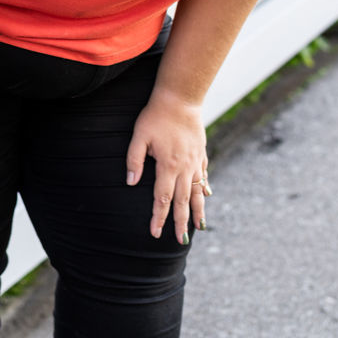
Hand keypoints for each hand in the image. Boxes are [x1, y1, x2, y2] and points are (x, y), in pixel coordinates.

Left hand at [125, 88, 211, 243]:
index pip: (162, 199)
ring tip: (198, 227)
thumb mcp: (139, 135)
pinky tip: (207, 196)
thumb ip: (134, 160)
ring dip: (197, 211)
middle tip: (180, 240)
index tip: (155, 233)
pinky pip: (204, 175)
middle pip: (182, 201)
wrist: (181, 97)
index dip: (158, 217)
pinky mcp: (201, 152)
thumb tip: (131, 183)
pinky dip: (205, 188)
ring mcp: (195, 161)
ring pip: (197, 191)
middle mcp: (185, 167)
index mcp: (168, 166)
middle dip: (180, 222)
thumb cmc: (156, 115)